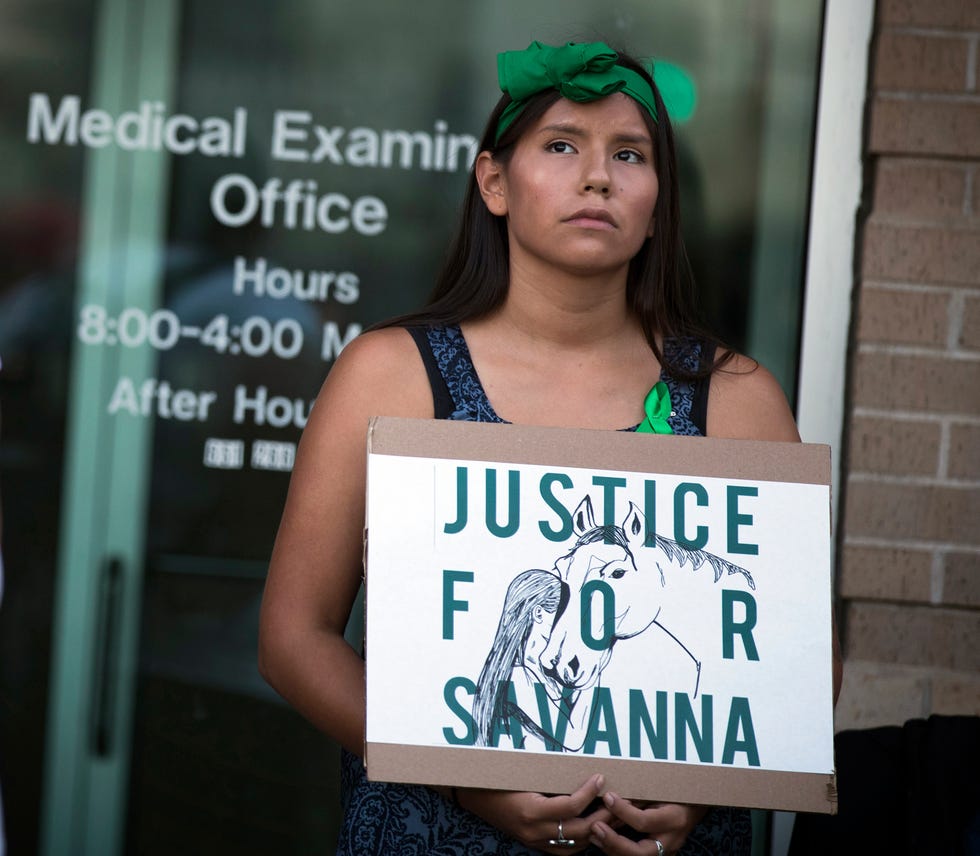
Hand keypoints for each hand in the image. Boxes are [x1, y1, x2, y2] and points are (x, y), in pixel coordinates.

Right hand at [459, 774, 613, 853]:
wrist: (473, 795)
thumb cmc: (497, 778)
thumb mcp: (521, 773)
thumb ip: (549, 774)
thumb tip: (578, 762)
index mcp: (530, 810)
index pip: (570, 807)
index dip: (589, 793)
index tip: (601, 778)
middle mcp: (534, 830)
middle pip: (579, 829)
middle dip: (603, 814)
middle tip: (619, 798)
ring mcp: (535, 841)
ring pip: (576, 842)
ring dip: (598, 828)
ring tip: (614, 812)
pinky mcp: (535, 845)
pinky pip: (566, 850)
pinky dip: (583, 840)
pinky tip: (594, 827)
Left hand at [588, 793, 707, 854]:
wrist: (694, 806)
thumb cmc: (676, 792)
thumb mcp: (661, 788)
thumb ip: (640, 795)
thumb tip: (611, 795)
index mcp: (673, 819)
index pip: (644, 822)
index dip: (623, 810)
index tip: (607, 796)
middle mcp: (670, 841)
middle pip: (639, 853)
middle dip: (614, 842)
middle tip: (596, 827)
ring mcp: (666, 853)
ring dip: (611, 848)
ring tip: (594, 834)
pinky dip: (617, 851)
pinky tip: (602, 840)